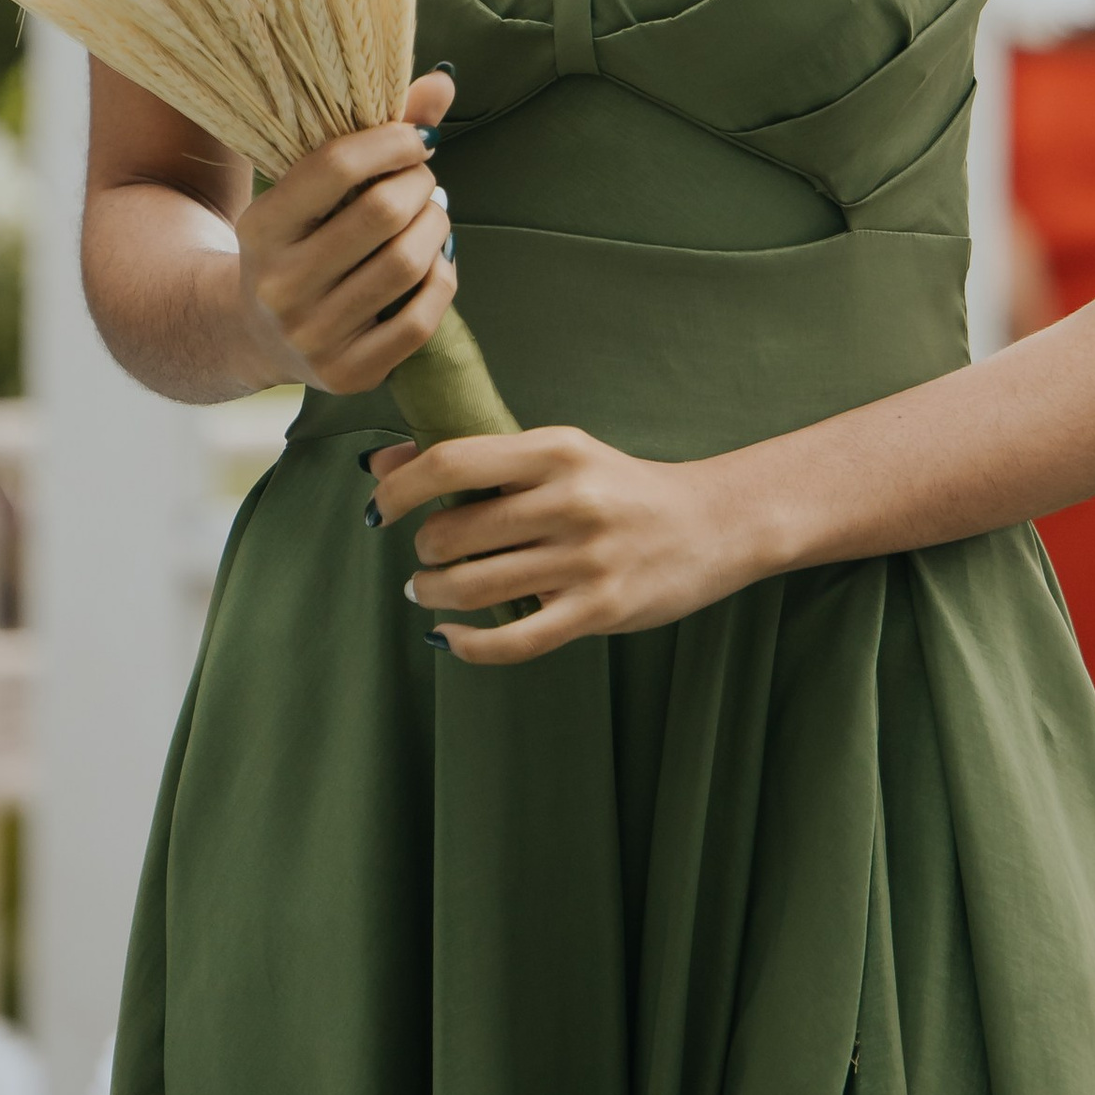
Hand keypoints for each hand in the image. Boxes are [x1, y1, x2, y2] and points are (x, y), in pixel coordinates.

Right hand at [236, 71, 454, 396]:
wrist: (254, 333)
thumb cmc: (299, 240)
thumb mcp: (311, 191)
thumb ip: (375, 135)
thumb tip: (443, 83)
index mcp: (259, 228)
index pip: (336, 166)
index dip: (392, 141)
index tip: (417, 139)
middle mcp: (279, 286)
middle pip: (382, 214)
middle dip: (419, 183)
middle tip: (424, 178)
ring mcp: (312, 336)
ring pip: (407, 264)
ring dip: (436, 226)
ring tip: (431, 213)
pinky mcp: (347, 374)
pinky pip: (420, 319)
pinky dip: (442, 278)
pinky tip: (434, 259)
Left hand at [368, 427, 758, 662]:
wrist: (713, 523)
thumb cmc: (620, 487)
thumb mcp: (559, 454)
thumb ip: (478, 459)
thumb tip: (382, 464)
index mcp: (556, 450)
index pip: (453, 461)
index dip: (401, 488)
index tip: (382, 508)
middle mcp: (569, 500)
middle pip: (455, 532)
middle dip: (423, 551)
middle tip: (425, 558)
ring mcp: (585, 559)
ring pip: (474, 588)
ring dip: (434, 595)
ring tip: (430, 592)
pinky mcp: (599, 610)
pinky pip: (512, 640)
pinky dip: (466, 645)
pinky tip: (450, 638)